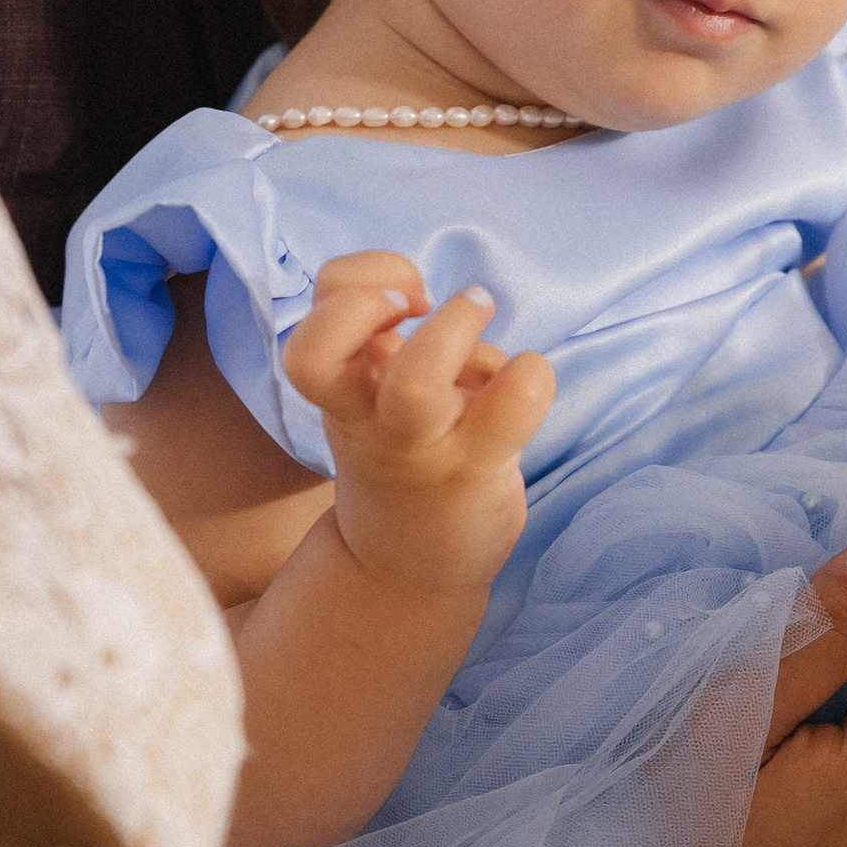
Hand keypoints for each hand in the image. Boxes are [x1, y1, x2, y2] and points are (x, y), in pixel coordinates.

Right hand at [281, 252, 554, 594]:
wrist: (405, 566)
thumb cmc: (395, 454)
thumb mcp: (364, 393)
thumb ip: (378, 338)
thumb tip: (435, 299)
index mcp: (341, 388)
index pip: (315, 314)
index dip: (361, 279)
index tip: (404, 295)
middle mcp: (368, 415)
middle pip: (329, 348)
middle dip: (378, 296)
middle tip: (428, 297)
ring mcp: (421, 445)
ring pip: (414, 384)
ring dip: (454, 328)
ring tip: (481, 311)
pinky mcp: (476, 467)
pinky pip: (512, 401)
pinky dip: (530, 373)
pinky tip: (524, 382)